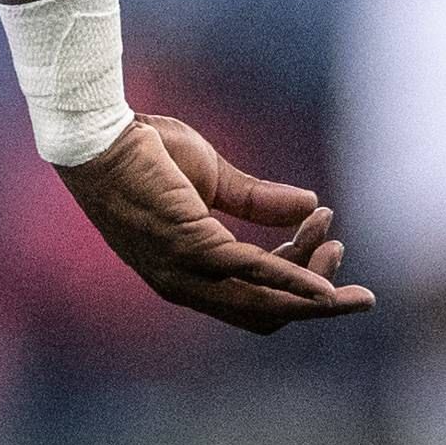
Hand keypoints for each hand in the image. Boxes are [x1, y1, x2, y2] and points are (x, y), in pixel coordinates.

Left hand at [58, 113, 371, 334]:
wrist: (100, 132)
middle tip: (345, 261)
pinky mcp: (190, 246)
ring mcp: (185, 270)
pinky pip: (254, 271)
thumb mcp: (212, 178)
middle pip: (265, 312)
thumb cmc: (145, 150)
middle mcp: (184, 284)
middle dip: (316, 299)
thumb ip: (257, 200)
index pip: (254, 295)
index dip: (297, 276)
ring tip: (338, 248)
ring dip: (313, 284)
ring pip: (265, 301)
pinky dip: (293, 280)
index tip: (325, 229)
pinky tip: (324, 285)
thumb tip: (309, 204)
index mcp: (186, 272)